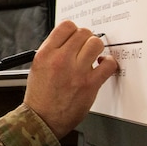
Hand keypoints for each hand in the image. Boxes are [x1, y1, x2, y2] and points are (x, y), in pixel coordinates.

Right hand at [23, 20, 117, 138]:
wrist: (42, 119)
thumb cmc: (40, 97)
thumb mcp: (37, 67)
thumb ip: (52, 51)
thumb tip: (69, 41)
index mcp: (45, 54)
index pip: (66, 26)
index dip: (74, 30)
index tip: (76, 37)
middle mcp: (61, 59)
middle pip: (83, 33)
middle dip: (86, 38)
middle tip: (85, 48)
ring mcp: (76, 71)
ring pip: (96, 43)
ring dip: (96, 48)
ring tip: (93, 56)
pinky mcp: (90, 84)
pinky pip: (108, 64)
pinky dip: (109, 63)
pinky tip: (102, 66)